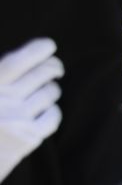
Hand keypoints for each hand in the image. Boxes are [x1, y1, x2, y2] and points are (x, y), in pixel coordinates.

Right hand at [0, 39, 63, 183]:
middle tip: (54, 69)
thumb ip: (1, 79)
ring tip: (46, 92)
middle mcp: (4, 98)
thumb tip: (24, 61)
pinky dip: (52, 113)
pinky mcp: (28, 138)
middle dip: (53, 68)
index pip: (22, 58)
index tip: (49, 46)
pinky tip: (45, 113)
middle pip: (45, 72)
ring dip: (52, 90)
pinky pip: (54, 116)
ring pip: (51, 93)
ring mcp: (17, 118)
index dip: (41, 49)